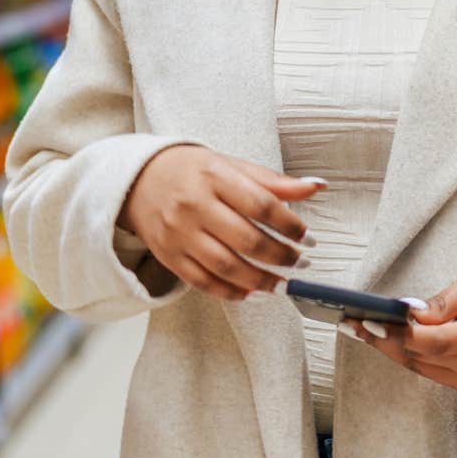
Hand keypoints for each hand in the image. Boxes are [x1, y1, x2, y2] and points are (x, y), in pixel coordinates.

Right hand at [121, 145, 321, 300]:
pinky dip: (230, 292)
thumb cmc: (194, 171)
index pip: (261, 205)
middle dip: (281, 257)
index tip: (309, 239)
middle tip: (302, 264)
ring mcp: (179, 233)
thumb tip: (317, 186)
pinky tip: (251, 292)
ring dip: (260, 281)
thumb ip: (274, 181)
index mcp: (215, 176)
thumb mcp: (232, 165)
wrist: (139, 179)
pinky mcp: (169, 256)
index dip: (291, 225)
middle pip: (246, 240)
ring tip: (282, 284)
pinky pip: (203, 282)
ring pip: (226, 266)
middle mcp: (195, 205)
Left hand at [345, 274, 456, 394]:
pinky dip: (409, 357)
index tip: (370, 320)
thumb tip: (412, 312)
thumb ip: (445, 302)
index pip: (433, 340)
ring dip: (390, 350)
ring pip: (420, 367)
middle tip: (351, 323)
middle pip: (419, 357)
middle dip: (383, 340)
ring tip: (361, 330)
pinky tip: (388, 341)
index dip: (399, 333)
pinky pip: (431, 372)